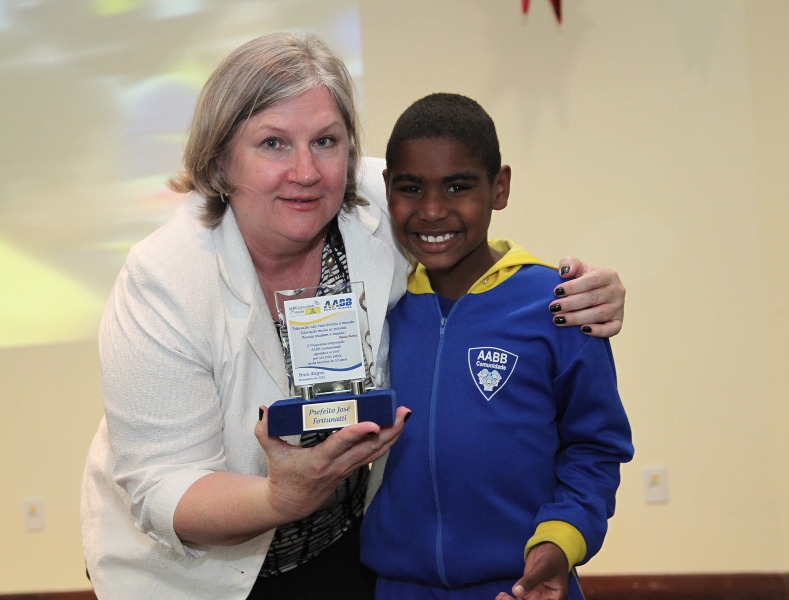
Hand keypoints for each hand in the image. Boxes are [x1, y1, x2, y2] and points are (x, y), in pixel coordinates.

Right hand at [254, 405, 409, 522]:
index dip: (358, 432)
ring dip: (392, 436)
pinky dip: (386, 444)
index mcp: (319, 460)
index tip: (373, 422)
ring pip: (375, 452)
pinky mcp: (350, 469)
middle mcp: (337, 465)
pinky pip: (372, 456)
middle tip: (402, 412)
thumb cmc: (283, 477)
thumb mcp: (272, 453)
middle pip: (369, 447)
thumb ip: (266, 431)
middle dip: (388, 430)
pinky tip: (394, 432)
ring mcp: (346, 469)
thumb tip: (264, 411)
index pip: (342, 444)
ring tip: (404, 417)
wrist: (290, 504)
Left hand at [495, 542, 568, 599]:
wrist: (549, 547)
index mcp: (556, 598)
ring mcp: (537, 596)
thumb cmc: (552, 556)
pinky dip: (509, 598)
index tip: (517, 599)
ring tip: (501, 596)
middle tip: (504, 598)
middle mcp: (547, 599)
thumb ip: (531, 580)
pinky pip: (519, 599)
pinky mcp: (528, 591)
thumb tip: (516, 592)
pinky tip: (502, 595)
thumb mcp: (543, 567)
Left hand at [549, 257, 624, 337]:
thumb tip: (565, 272)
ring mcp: (619, 308)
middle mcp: (617, 291)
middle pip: (593, 298)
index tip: (556, 292)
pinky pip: (612, 329)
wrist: (594, 294)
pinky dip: (598, 331)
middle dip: (570, 304)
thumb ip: (570, 264)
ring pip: (599, 314)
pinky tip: (582, 330)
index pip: (591, 280)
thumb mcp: (578, 268)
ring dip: (577, 318)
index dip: (573, 287)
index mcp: (609, 275)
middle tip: (553, 308)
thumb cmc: (583, 281)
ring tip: (558, 319)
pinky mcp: (618, 322)